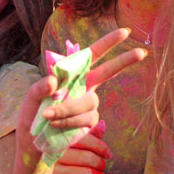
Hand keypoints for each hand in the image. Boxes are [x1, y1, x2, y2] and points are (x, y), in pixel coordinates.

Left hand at [16, 29, 146, 165]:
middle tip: (142, 52)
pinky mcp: (89, 122)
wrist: (33, 141)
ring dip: (69, 109)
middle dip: (125, 61)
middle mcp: (85, 86)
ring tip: (48, 116)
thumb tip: (53, 81)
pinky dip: (69, 121)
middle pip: (109, 71)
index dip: (109, 43)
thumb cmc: (32, 114)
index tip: (125, 32)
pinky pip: (85, 119)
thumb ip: (39, 88)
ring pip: (89, 102)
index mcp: (74, 74)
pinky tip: (55, 125)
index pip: (93, 55)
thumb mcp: (31, 98)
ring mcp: (89, 105)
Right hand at [48, 121, 109, 173]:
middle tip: (103, 166)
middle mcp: (50, 155)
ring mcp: (50, 173)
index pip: (83, 139)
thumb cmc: (65, 161)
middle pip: (85, 157)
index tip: (108, 154)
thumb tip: (102, 125)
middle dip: (99, 163)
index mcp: (56, 140)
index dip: (99, 146)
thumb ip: (88, 136)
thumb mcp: (74, 146)